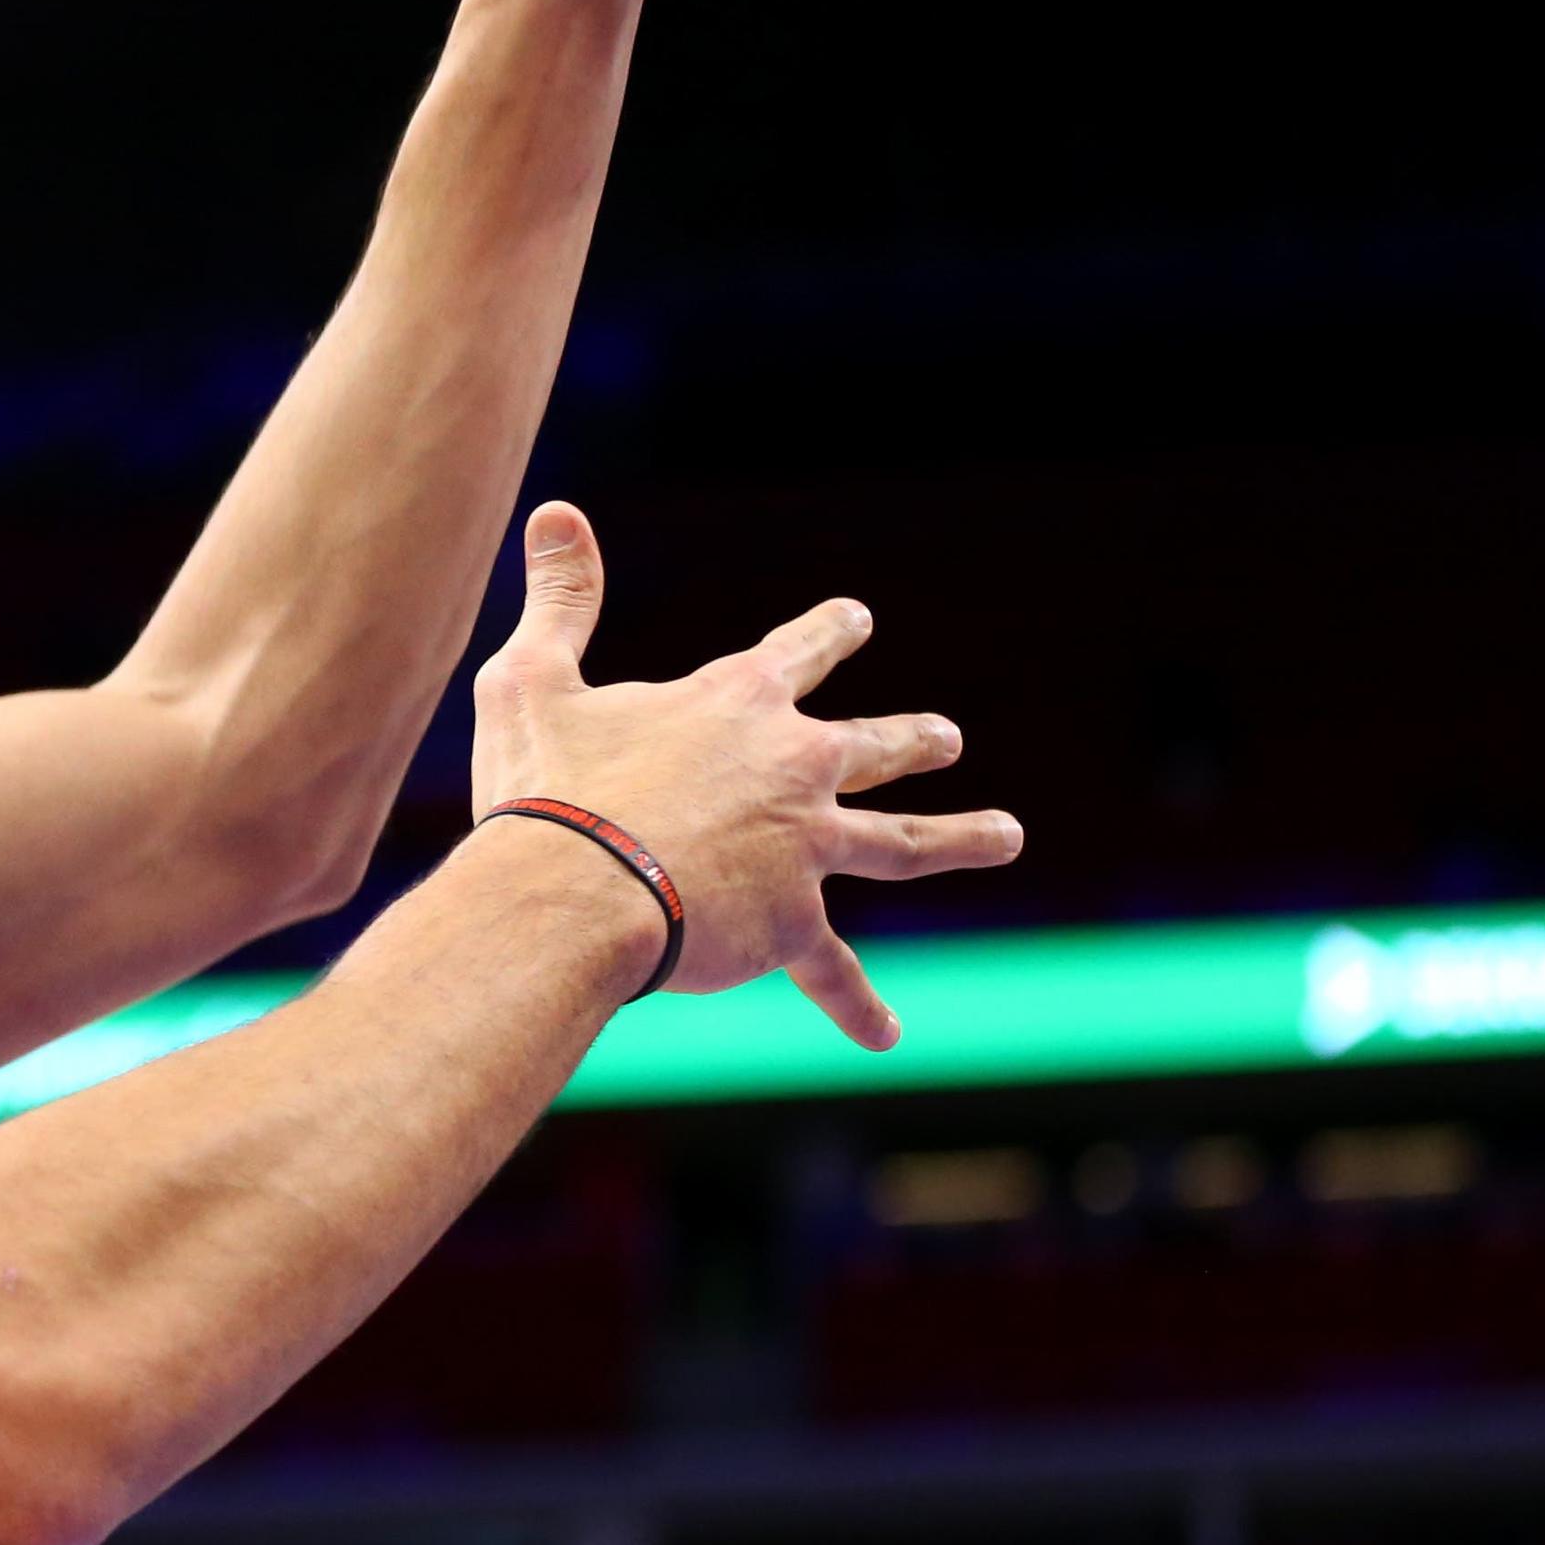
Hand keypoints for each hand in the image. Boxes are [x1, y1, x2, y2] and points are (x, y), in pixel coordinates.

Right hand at [467, 501, 1021, 1047]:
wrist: (571, 892)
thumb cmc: (547, 783)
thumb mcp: (537, 677)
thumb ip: (560, 597)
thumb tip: (556, 509)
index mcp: (737, 701)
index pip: (800, 652)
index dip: (829, 634)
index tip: (858, 619)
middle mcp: (793, 766)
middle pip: (872, 745)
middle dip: (912, 739)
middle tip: (946, 738)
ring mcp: (806, 848)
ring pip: (902, 843)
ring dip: (958, 839)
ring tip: (1007, 836)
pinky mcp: (795, 923)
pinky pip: (835, 969)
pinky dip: (857, 1004)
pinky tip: (884, 1035)